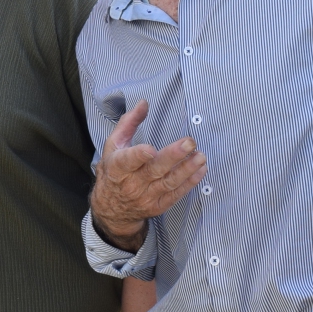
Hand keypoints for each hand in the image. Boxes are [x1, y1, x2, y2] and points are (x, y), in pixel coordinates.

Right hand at [91, 101, 206, 250]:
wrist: (112, 207)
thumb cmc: (113, 172)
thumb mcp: (114, 145)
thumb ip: (129, 122)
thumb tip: (144, 104)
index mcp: (117, 167)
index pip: (127, 161)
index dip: (139, 156)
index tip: (151, 149)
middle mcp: (132, 184)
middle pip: (154, 170)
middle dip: (173, 156)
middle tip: (190, 143)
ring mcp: (146, 197)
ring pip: (169, 182)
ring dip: (187, 169)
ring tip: (200, 156)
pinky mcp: (158, 206)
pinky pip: (176, 194)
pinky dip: (190, 182)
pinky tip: (200, 170)